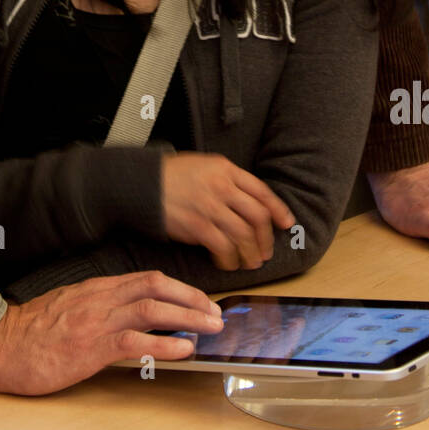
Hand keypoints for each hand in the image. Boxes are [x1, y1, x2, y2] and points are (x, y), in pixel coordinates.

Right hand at [0, 271, 224, 395]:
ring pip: (151, 308)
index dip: (180, 287)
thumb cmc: (30, 333)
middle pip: (156, 287)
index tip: (201, 299)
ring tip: (210, 327)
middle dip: (192, 298)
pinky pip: (134, 341)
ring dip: (187, 316)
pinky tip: (183, 349)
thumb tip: (130, 317)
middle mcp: (100, 298)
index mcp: (96, 288)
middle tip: (216, 313)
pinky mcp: (89, 347)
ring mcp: (95, 321)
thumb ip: (98, 308)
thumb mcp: (68, 309)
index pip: (147, 279)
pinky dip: (164, 342)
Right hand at [162, 152, 294, 268]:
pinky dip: (229, 259)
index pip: (262, 192)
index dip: (278, 210)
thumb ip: (228, 180)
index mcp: (226, 169)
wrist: (143, 183)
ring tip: (250, 263)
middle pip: (257, 217)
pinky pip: (223, 247)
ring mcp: (210, 207)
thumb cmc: (172, 175)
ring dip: (250, 253)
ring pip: (243, 235)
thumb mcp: (205, 165)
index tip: (285, 223)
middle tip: (265, 252)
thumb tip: (249, 202)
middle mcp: (222, 187)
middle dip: (265, 239)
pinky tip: (228, 264)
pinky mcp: (197, 226)